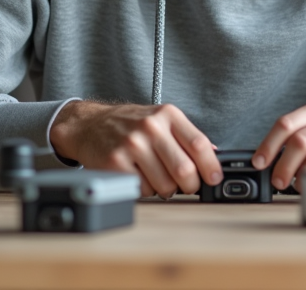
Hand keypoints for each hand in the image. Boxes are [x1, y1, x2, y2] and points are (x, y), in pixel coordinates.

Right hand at [49, 100, 222, 197]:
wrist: (90, 124)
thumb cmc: (130, 123)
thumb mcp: (161, 119)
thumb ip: (186, 136)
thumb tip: (214, 156)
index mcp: (167, 115)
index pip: (199, 144)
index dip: (211, 167)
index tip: (214, 179)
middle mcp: (150, 127)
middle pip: (184, 170)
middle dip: (190, 185)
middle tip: (186, 185)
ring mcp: (132, 145)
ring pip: (165, 186)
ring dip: (166, 189)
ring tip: (157, 176)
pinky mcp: (116, 163)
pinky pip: (143, 191)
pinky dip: (146, 190)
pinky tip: (140, 176)